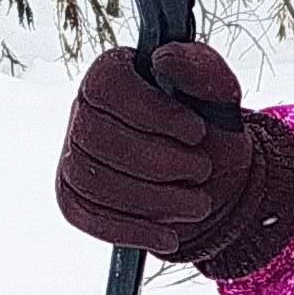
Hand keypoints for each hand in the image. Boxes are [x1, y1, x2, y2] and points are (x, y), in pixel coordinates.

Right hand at [54, 39, 257, 254]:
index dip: (153, 113)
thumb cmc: (211, 128)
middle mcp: (83, 111)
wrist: (212, 179)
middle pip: (98, 139)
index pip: (107, 87)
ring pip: (93, 182)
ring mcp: (74, 154)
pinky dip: (131, 231)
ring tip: (198, 205)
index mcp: (112, 74)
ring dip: (153, 201)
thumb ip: (201, 69)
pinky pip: (86, 217)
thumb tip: (164, 57)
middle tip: (202, 171)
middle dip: (160, 164)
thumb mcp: (219, 94)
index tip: (196, 132)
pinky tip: (168, 237)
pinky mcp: (73, 195)